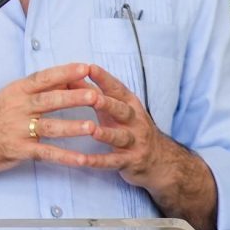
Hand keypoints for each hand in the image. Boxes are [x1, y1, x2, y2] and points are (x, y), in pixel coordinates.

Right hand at [0, 63, 110, 172]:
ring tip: (92, 126)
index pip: (44, 78)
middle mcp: (18, 108)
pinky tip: (81, 159)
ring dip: (72, 127)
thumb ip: (36, 90)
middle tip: (95, 95)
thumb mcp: (10, 97)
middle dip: (74, 98)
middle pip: (50, 101)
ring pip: (50, 127)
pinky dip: (64, 157)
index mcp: (17, 91)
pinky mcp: (18, 149)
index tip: (85, 67)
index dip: (65, 72)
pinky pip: (45, 153)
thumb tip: (65, 79)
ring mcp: (18, 129)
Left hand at [59, 64, 186, 192]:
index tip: (89, 67)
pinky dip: (98, 161)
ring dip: (106, 133)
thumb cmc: (129, 127)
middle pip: (121, 110)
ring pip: (120, 136)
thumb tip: (70, 76)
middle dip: (108, 103)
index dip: (104, 78)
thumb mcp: (116, 108)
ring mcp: (134, 142)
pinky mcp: (130, 161)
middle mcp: (134, 121)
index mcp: (130, 104)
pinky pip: (113, 162)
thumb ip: (94, 93)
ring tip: (92, 130)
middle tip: (93, 97)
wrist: (159, 158)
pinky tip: (83, 161)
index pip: (117, 88)